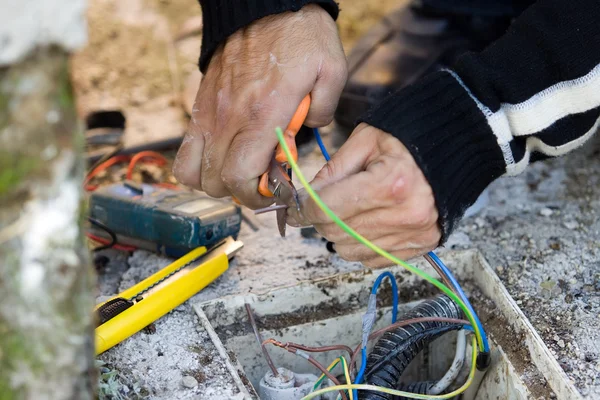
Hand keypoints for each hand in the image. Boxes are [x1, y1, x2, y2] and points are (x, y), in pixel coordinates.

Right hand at [173, 5, 346, 207]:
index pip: (241, 177)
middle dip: (241, 193)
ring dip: (216, 181)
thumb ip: (323, 110)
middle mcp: (229, 118)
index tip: (274, 192)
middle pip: (217, 183)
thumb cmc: (299, 36)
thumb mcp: (331, 70)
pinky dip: (199, 164)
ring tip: (240, 170)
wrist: (262, 3)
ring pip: (194, 173)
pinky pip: (184, 151)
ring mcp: (209, 113)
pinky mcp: (199, 106)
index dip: (257, 197)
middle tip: (262, 181)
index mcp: (263, 114)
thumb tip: (309, 132)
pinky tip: (223, 155)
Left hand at [288, 124, 440, 267]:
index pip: (327, 209)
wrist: (455, 147)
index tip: (294, 208)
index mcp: (389, 183)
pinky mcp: (422, 245)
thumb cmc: (408, 138)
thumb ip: (332, 170)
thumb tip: (305, 197)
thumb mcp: (365, 140)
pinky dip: (361, 245)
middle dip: (319, 219)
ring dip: (339, 234)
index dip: (303, 209)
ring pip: (350, 251)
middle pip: (335, 231)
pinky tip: (366, 223)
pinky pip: (372, 259)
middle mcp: (404, 214)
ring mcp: (415, 234)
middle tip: (318, 205)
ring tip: (348, 211)